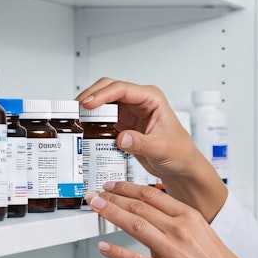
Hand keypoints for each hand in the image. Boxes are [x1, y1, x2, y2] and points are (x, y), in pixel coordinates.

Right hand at [76, 77, 227, 222]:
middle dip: (91, 97)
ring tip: (76, 119)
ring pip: (103, 103)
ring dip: (90, 109)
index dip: (102, 95)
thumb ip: (140, 143)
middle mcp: (139, 102)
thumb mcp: (161, 148)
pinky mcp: (124, 125)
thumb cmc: (180, 153)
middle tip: (76, 110)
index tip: (87, 104)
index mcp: (151, 99)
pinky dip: (93, 123)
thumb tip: (121, 137)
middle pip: (109, 90)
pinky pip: (104, 119)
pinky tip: (85, 130)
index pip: (122, 89)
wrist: (181, 168)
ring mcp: (130, 112)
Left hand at [86, 181, 257, 257]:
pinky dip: (117, 253)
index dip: (128, 188)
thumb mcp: (208, 240)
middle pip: (139, 207)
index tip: (114, 186)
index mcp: (192, 219)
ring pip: (134, 225)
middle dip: (113, 198)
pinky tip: (104, 248)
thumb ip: (184, 233)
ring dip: (110, 214)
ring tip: (95, 208)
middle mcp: (181, 231)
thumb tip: (161, 233)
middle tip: (96, 194)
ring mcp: (173, 253)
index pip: (153, 195)